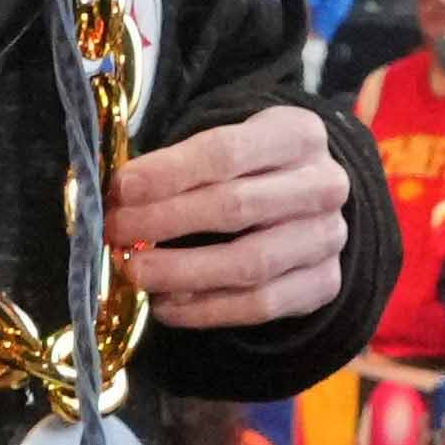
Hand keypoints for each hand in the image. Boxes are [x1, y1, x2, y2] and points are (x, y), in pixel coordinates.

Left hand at [114, 102, 350, 330]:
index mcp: (298, 134)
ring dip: (181, 271)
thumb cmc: (253, 169)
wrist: (310, 203)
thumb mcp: (229, 143)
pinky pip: (259, 305)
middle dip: (165, 221)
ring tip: (135, 272)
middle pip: (236, 207)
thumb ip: (180, 164)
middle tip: (117, 232)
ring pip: (249, 263)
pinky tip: (167, 306)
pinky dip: (206, 310)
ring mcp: (328, 238)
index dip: (169, 172)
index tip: (122, 190)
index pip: (226, 152)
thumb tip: (118, 195)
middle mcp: (324, 185)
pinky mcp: (323, 284)